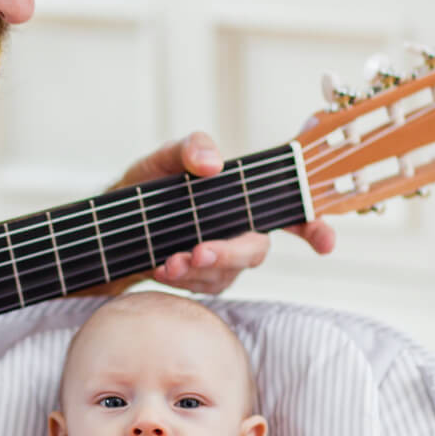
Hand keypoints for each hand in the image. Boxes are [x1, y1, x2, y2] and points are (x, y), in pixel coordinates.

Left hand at [114, 130, 335, 294]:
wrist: (109, 226)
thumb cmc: (145, 187)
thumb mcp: (162, 159)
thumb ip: (189, 148)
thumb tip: (212, 162)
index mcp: (243, 199)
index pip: (290, 212)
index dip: (314, 227)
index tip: (326, 243)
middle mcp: (240, 231)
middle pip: (255, 250)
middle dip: (229, 255)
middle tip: (199, 253)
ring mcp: (222, 260)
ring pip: (226, 274)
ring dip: (197, 270)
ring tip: (167, 261)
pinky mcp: (201, 281)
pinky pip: (201, 287)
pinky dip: (180, 279)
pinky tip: (159, 267)